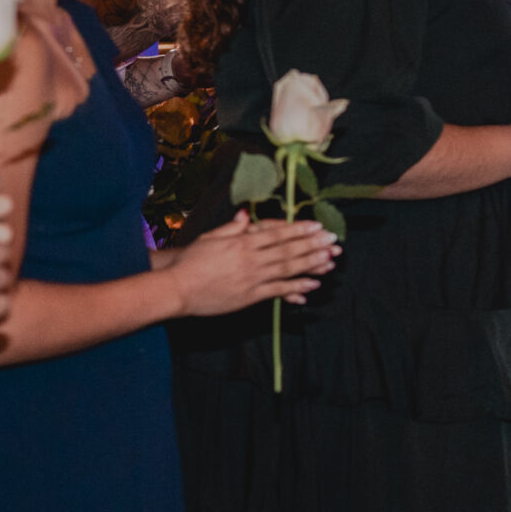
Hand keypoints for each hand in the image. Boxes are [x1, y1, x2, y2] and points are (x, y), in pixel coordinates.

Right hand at [161, 213, 338, 315]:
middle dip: (313, 245)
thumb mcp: (211, 238)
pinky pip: (278, 291)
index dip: (299, 229)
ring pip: (288, 269)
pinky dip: (296, 287)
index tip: (317, 226)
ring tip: (331, 260)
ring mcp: (252, 277)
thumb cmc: (191, 262)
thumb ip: (233, 228)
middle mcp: (251, 258)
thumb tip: (247, 215)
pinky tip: (313, 284)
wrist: (177, 288)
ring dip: (311, 264)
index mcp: (242, 242)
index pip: (277, 233)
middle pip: (288, 250)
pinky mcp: (251, 296)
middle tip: (334, 241)